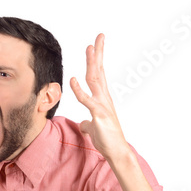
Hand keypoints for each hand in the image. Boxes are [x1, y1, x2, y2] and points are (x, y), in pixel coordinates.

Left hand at [69, 34, 129, 160]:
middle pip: (99, 71)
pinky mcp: (99, 115)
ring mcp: (102, 105)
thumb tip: (83, 124)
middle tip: (98, 37)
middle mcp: (104, 98)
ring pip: (95, 80)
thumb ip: (87, 123)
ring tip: (89, 48)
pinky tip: (73, 80)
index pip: (98, 74)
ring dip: (92, 63)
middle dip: (98, 53)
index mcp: (102, 98)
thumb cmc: (107, 140)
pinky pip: (87, 100)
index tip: (94, 45)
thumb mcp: (93, 128)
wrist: (117, 153)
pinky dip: (79, 90)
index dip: (95, 59)